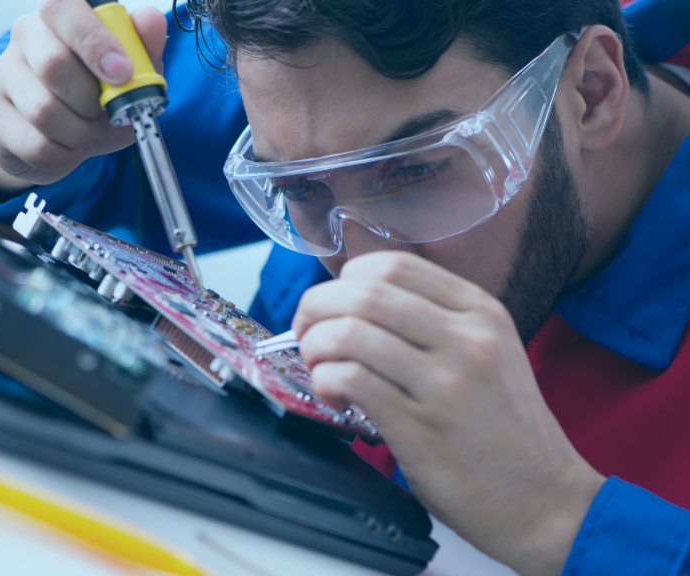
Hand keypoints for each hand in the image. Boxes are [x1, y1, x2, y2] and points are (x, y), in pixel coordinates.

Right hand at [0, 0, 167, 189]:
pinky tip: (67, 148)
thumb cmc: (94, 102)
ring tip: (85, 132)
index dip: (94, 40)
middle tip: (101, 110)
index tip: (122, 72)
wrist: (59, 144)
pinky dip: (64, 155)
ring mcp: (3, 76)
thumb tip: (150, 20)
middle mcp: (25, 37)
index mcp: (59, 17)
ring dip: (79, 132)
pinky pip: (36, 145)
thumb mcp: (128, 78)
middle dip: (90, 100)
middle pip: (53, 64)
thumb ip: (143, 50)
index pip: (63, 7)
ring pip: (44, 110)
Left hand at [292, 251, 604, 575]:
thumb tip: (356, 305)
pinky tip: (332, 393)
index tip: (332, 304)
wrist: (545, 501)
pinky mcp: (423, 428)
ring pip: (351, 333)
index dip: (345, 280)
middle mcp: (467, 339)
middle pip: (364, 293)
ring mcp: (446, 383)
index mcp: (481, 312)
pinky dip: (326, 380)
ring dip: (316, 346)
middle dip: (316, 308)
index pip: (393, 265)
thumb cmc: (505, 429)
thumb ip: (435, 322)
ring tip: (318, 366)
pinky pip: (353, 380)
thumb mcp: (490, 353)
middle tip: (306, 331)